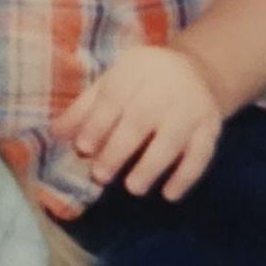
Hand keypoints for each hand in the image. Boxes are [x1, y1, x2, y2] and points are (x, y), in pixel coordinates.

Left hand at [52, 44, 223, 199]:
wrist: (197, 71)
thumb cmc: (141, 82)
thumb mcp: (111, 83)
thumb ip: (84, 109)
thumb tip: (55, 134)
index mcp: (135, 70)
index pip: (113, 98)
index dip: (97, 124)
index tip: (82, 149)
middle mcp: (166, 86)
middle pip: (140, 119)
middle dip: (118, 150)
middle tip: (100, 176)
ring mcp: (192, 107)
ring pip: (172, 138)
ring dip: (152, 165)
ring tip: (133, 188)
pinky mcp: (211, 126)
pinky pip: (201, 154)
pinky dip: (186, 176)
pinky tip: (170, 194)